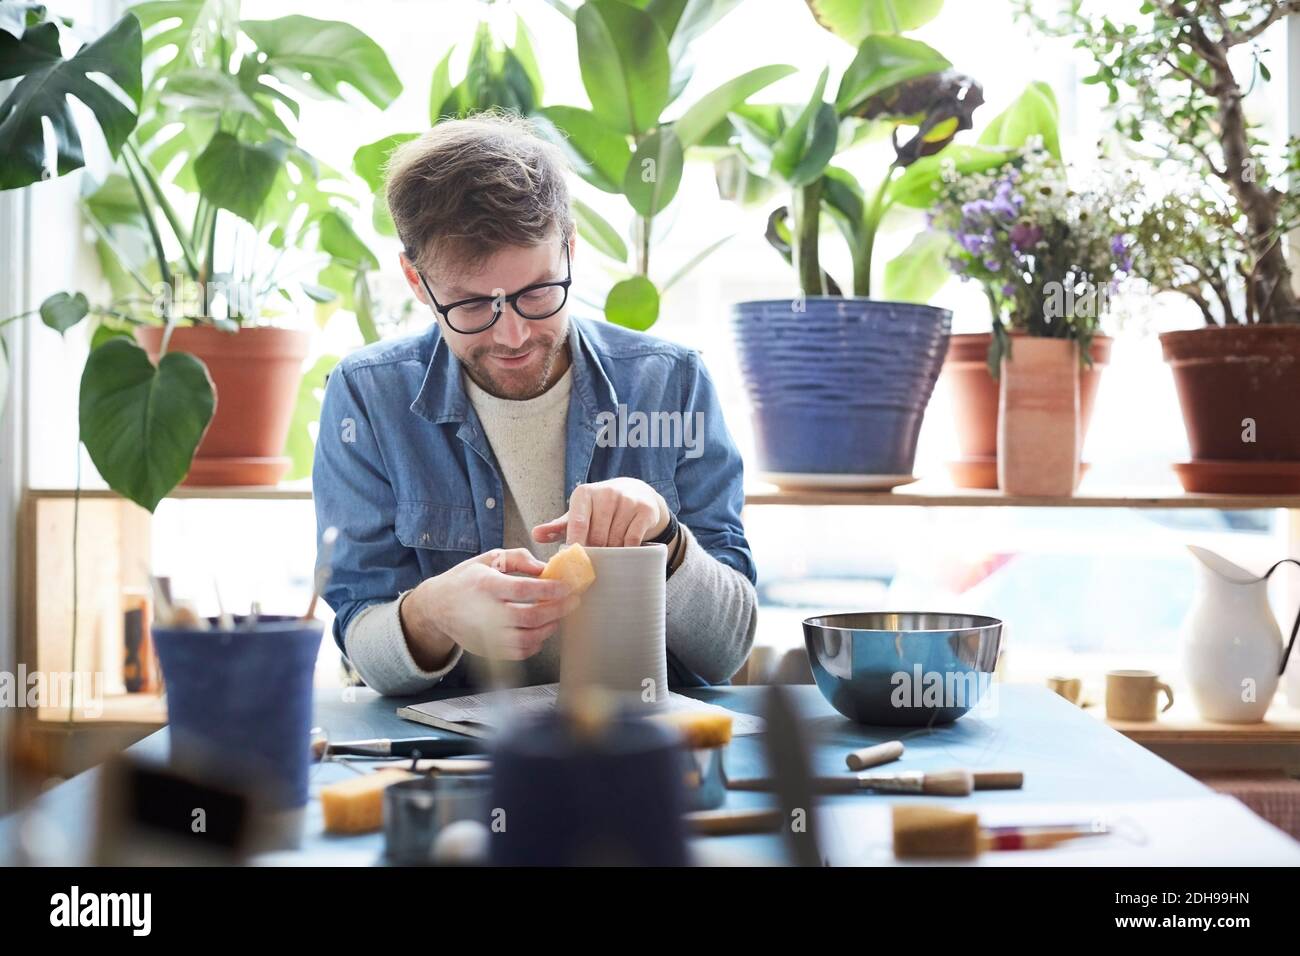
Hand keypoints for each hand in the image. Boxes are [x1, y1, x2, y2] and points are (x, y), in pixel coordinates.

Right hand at [399, 548, 578, 666]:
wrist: (438, 607)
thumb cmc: (466, 580)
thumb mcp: (489, 559)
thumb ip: (519, 558)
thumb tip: (545, 568)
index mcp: (486, 586)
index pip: (523, 590)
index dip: (549, 589)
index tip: (567, 587)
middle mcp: (486, 613)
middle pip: (530, 617)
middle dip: (558, 609)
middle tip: (573, 601)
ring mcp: (487, 635)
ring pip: (528, 638)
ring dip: (550, 627)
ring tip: (558, 615)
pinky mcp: (488, 650)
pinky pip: (520, 652)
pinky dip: (536, 643)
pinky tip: (541, 630)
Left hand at [532, 477, 669, 547]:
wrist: (635, 493)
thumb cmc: (600, 509)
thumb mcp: (578, 514)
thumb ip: (557, 527)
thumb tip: (535, 535)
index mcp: (584, 493)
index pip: (577, 524)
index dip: (577, 544)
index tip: (576, 559)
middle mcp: (606, 493)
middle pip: (597, 537)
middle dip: (595, 551)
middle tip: (595, 558)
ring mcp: (627, 501)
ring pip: (615, 540)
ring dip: (611, 552)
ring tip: (609, 552)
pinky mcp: (645, 510)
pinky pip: (633, 540)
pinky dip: (627, 550)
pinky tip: (624, 549)